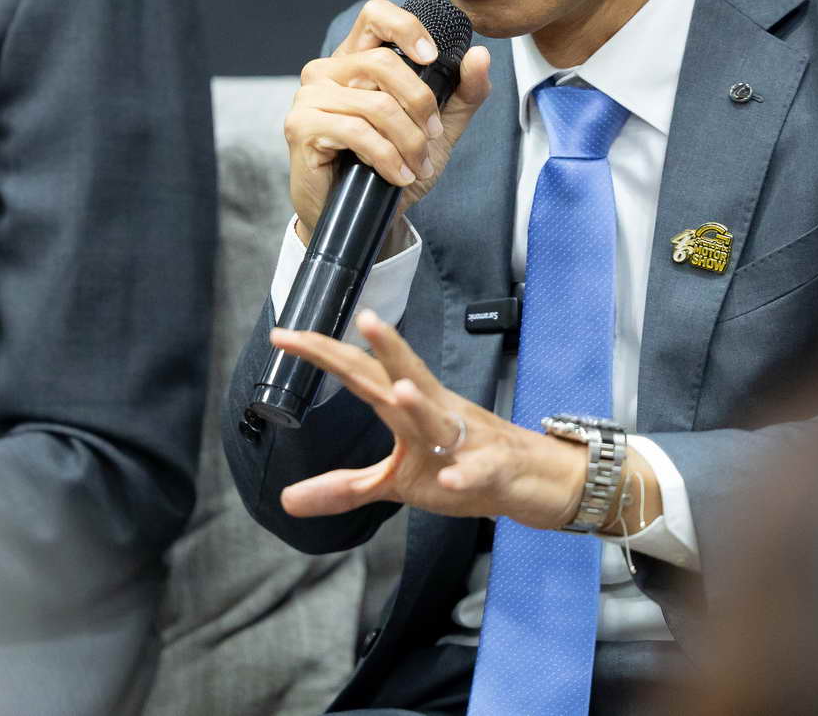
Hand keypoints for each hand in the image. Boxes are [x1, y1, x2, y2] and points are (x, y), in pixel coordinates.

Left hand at [269, 310, 586, 529]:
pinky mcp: (492, 470)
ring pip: (441, 418)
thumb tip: (286, 500)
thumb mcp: (397, 482)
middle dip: (383, 348)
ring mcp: (466, 439)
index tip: (283, 335)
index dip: (324, 354)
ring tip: (400, 391)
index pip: (361, 373)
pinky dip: (466, 474)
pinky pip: (477, 472)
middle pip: (404, 375)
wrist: (534, 480)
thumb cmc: (464, 465)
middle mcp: (436, 412)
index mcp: (410, 407)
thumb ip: (345, 487)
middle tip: (363, 317)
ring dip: (422, 405)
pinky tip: (452, 478)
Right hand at [286, 0, 493, 245]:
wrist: (365, 217)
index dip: (406, 27)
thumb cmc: (392, 166)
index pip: (375, 15)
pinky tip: (397, 175)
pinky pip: (356, 131)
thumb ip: (462, 93)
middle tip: (433, 135)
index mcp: (357, 60)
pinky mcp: (301, 126)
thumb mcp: (438, 128)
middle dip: (419, 103)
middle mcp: (327, 71)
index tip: (432, 57)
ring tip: (417, 166)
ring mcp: (309, 97)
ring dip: (407, 141)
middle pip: (382, 63)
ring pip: (375, 104)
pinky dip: (386, 157)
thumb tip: (480, 55)